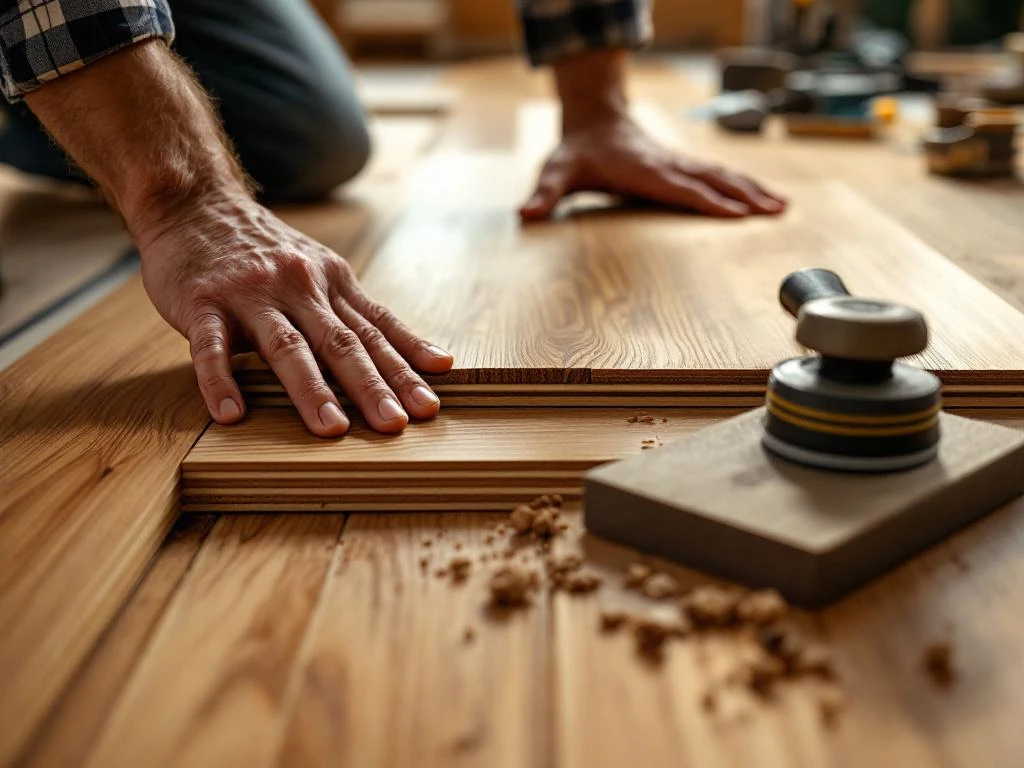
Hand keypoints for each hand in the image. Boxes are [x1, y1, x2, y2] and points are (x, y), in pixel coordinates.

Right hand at [137, 194, 453, 436]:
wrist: (194, 202)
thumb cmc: (264, 250)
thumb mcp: (320, 270)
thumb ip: (358, 314)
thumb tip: (421, 356)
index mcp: (332, 281)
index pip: (376, 331)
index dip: (405, 368)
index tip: (429, 404)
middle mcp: (298, 286)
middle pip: (342, 342)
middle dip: (372, 386)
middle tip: (395, 424)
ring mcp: (250, 294)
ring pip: (287, 346)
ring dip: (312, 390)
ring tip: (333, 429)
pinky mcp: (202, 302)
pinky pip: (211, 346)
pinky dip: (220, 380)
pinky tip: (230, 413)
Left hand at [520, 113, 787, 220]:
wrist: (591, 119)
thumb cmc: (575, 152)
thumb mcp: (555, 172)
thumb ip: (543, 194)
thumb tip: (526, 214)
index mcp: (642, 171)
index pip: (679, 188)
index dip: (707, 201)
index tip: (737, 214)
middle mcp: (666, 165)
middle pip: (711, 180)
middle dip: (743, 195)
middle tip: (775, 211)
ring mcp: (678, 163)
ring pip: (720, 175)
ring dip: (752, 189)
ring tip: (782, 205)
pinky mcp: (682, 165)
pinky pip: (717, 174)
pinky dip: (743, 184)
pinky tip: (762, 196)